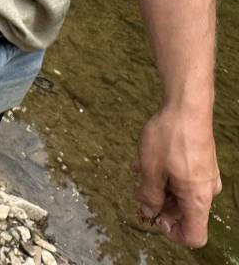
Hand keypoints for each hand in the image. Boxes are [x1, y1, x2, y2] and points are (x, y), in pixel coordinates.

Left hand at [131, 108, 221, 246]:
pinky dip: (163, 174)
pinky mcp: (200, 162)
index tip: (153, 219)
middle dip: (158, 206)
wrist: (186, 106)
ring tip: (138, 171)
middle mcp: (205, 191)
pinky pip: (181, 177)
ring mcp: (204, 176)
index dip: (172, 234)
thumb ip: (149, 196)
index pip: (194, 236)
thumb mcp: (152, 170)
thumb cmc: (170, 138)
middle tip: (137, 194)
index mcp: (197, 199)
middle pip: (183, 213)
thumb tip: (148, 212)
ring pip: (179, 192)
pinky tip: (142, 161)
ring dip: (157, 187)